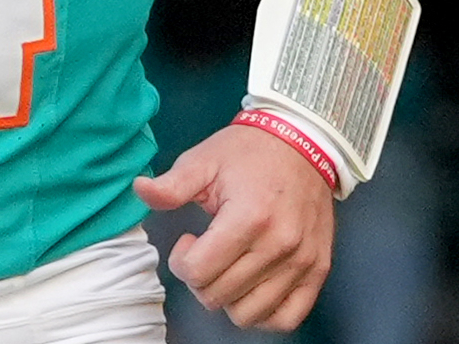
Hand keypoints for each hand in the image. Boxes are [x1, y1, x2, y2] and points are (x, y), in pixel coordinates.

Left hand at [134, 121, 336, 330]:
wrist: (303, 141)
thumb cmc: (249, 151)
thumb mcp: (204, 160)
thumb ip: (171, 185)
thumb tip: (140, 190)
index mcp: (249, 217)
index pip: (198, 273)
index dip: (181, 261)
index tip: (190, 240)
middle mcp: (279, 244)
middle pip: (218, 296)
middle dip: (201, 278)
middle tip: (207, 250)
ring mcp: (302, 260)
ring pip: (249, 314)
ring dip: (229, 296)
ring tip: (230, 266)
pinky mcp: (318, 269)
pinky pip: (286, 317)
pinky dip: (264, 312)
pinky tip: (252, 287)